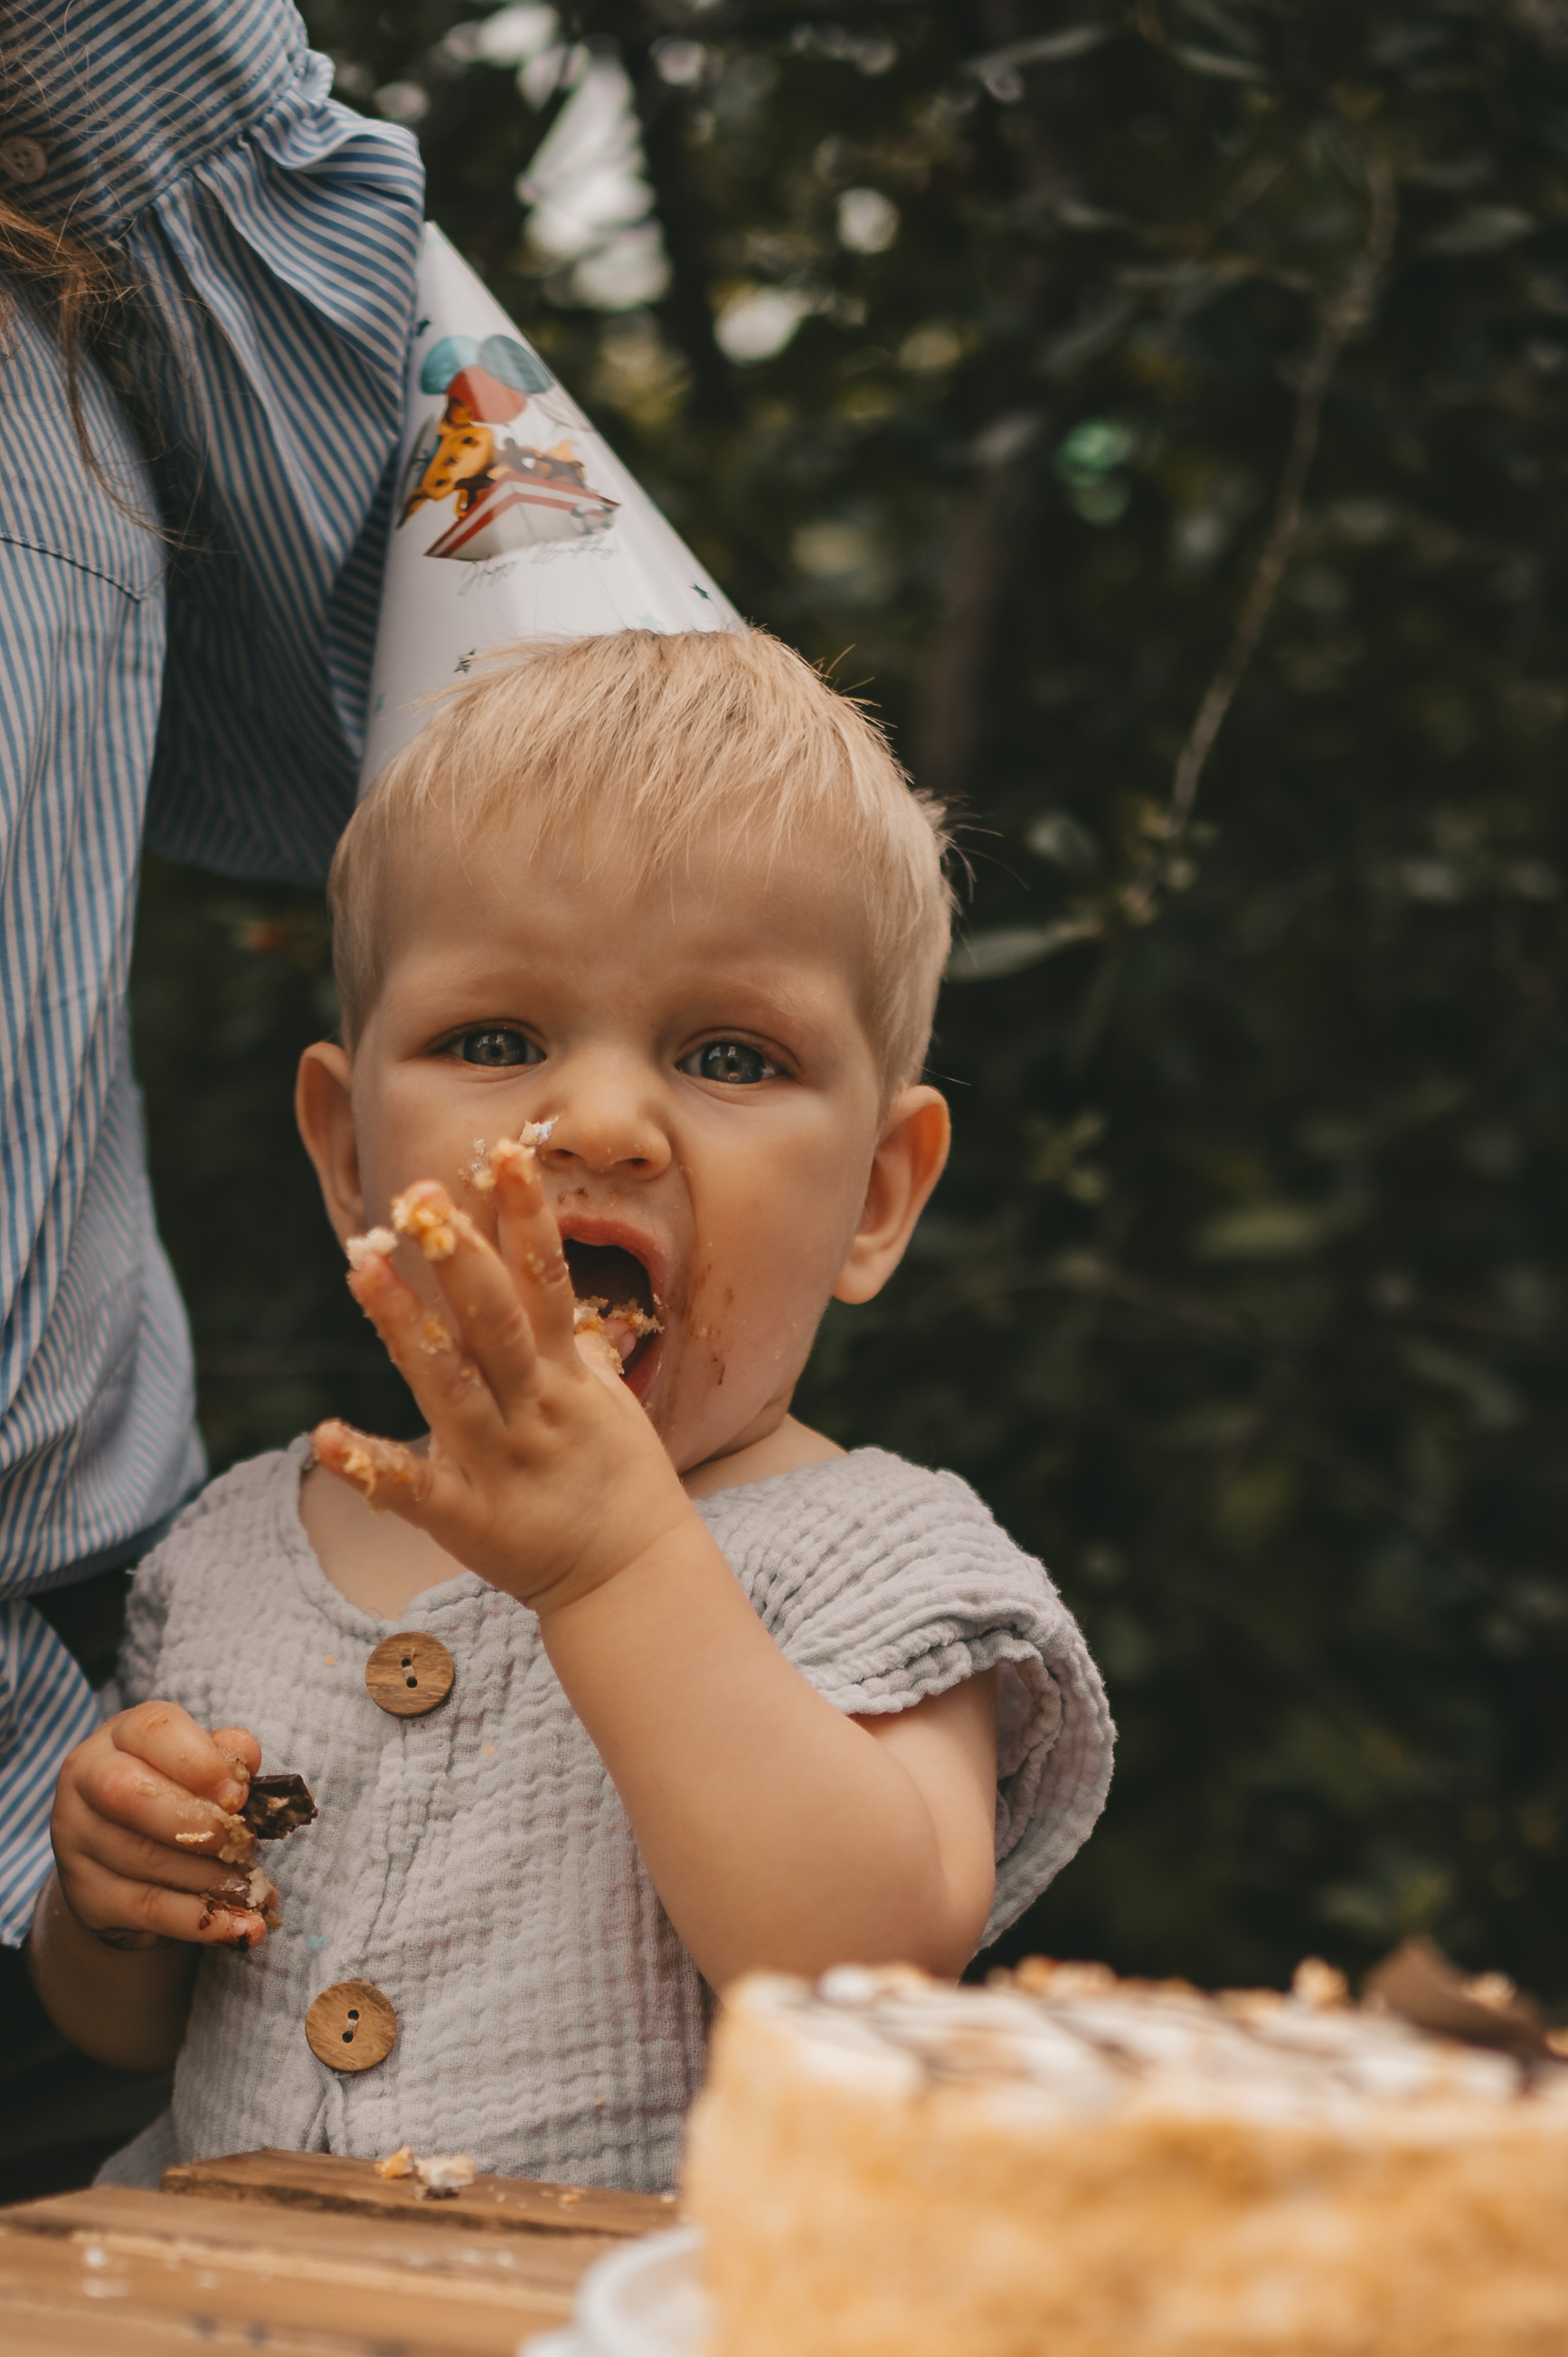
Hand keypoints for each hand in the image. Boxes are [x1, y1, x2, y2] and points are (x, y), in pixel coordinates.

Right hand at [52, 1702, 274, 1949]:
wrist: (124, 1861)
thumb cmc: (176, 1795)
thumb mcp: (202, 1768)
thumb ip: (226, 1757)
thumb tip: (245, 1759)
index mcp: (122, 1735)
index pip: (154, 1731)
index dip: (201, 1761)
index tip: (240, 1795)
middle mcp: (86, 1778)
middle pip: (130, 1794)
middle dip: (196, 1821)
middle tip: (243, 1843)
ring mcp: (77, 1837)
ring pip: (143, 1857)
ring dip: (210, 1878)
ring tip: (253, 1890)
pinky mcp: (85, 1892)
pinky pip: (147, 1908)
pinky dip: (200, 1921)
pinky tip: (242, 1929)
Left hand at [313, 1143, 695, 1614]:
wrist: (634, 1581)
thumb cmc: (617, 1485)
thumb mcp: (608, 1404)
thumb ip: (578, 1350)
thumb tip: (569, 1302)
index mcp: (566, 1376)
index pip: (547, 1279)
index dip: (528, 1217)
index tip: (506, 1153)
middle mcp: (536, 1408)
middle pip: (496, 1320)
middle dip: (461, 1254)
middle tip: (420, 1193)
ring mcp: (503, 1462)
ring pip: (450, 1383)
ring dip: (405, 1324)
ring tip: (362, 1266)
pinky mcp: (472, 1520)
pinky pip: (416, 1491)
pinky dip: (373, 1465)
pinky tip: (325, 1435)